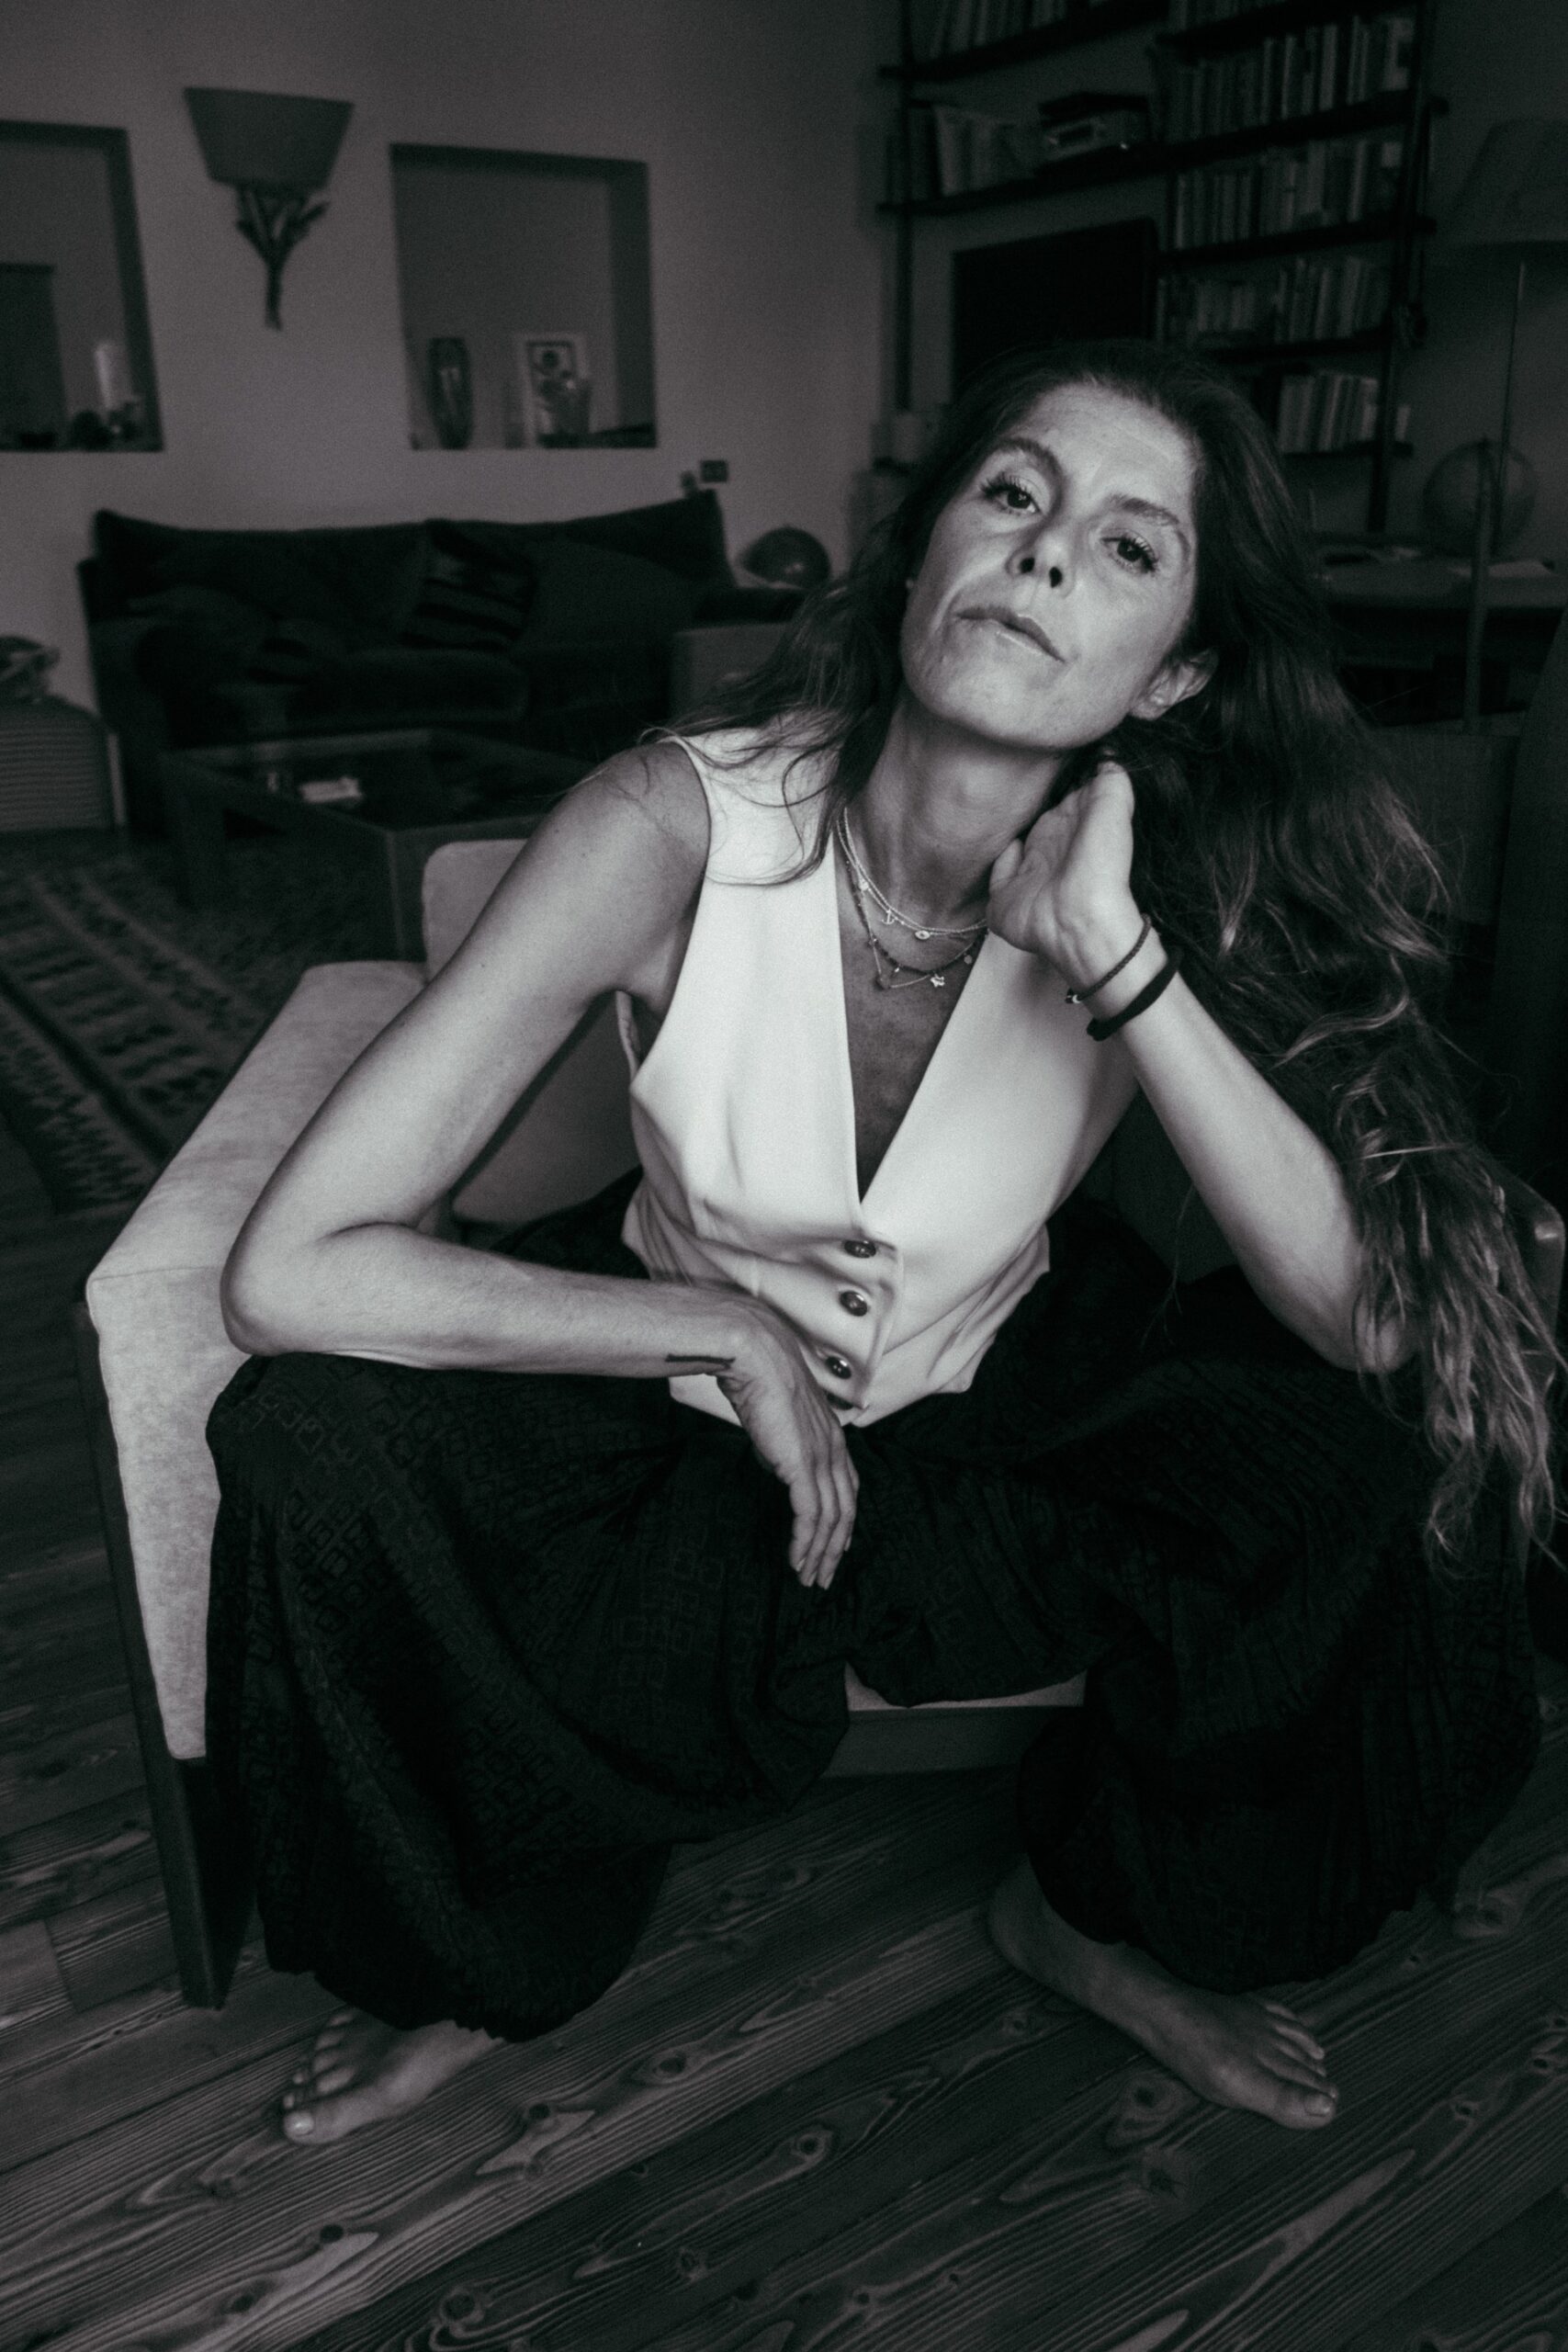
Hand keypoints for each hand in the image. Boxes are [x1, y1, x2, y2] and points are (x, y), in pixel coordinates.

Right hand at [717, 1307, 858, 1588]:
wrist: (752, 1352)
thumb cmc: (757, 1374)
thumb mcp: (776, 1414)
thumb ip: (782, 1440)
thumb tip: (776, 1459)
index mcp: (831, 1434)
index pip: (847, 1486)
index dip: (843, 1519)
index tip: (836, 1543)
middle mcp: (834, 1448)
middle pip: (846, 1510)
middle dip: (836, 1548)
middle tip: (823, 1576)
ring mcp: (821, 1456)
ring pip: (832, 1519)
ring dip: (820, 1553)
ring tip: (808, 1578)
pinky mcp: (802, 1464)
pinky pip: (810, 1516)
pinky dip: (805, 1543)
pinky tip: (797, 1560)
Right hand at [987, 756, 1140, 981]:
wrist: (1078, 918)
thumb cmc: (1100, 865)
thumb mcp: (1114, 808)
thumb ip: (1111, 777)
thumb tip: (1107, 753)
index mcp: (1072, 830)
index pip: (1059, 800)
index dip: (1053, 783)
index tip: (1039, 758)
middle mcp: (1049, 852)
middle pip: (1031, 821)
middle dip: (1023, 804)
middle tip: (1010, 774)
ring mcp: (1026, 876)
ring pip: (1009, 846)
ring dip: (1003, 830)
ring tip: (996, 806)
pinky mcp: (1003, 897)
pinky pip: (993, 874)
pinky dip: (998, 862)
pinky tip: (1009, 849)